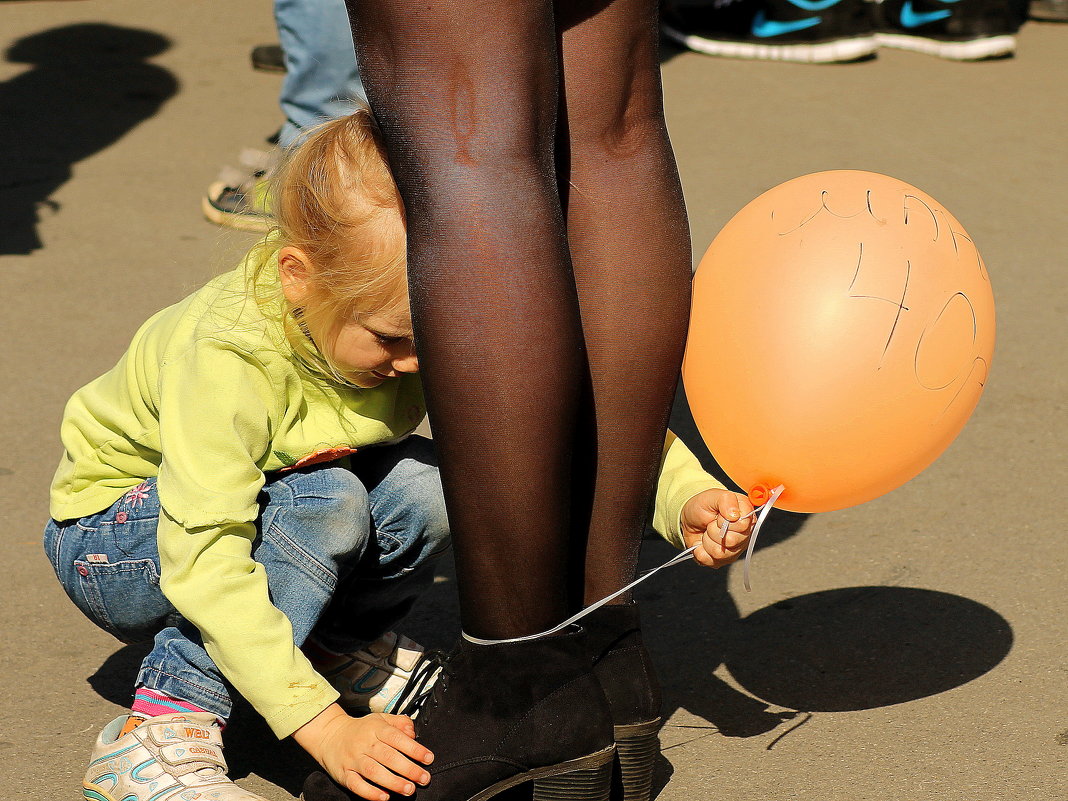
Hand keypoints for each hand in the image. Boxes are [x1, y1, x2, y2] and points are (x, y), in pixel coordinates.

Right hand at [293, 703, 433, 799]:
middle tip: (424, 778)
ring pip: (373, 772)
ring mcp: (353, 760)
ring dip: (393, 782)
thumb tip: (412, 733)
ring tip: (409, 789)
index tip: (428, 758)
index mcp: (376, 729)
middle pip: (388, 756)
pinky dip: (370, 793)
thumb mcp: (380, 719)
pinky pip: (356, 785)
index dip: (414, 749)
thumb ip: (399, 723)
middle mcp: (365, 744)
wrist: (329, 735)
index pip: (397, 738)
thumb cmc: (361, 729)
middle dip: (408, 769)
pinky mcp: (344, 774)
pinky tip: (384, 797)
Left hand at [680, 489, 754, 568]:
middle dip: (714, 530)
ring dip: (707, 540)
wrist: (690, 519)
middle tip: (711, 524)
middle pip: (732, 541)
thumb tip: (734, 515)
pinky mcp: (723, 561)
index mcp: (746, 517)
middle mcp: (744, 535)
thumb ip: (726, 500)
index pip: (742, 525)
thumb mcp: (713, 496)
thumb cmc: (704, 506)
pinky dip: (702, 551)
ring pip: (720, 553)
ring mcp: (735, 549)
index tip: (718, 515)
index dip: (725, 521)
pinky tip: (703, 543)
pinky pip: (711, 561)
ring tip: (708, 532)